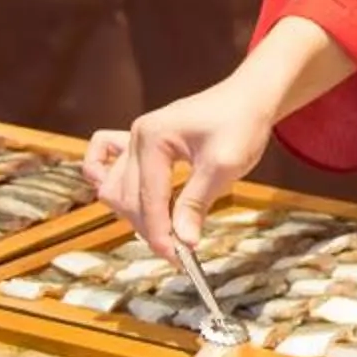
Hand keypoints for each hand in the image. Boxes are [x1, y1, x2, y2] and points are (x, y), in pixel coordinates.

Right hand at [84, 80, 279, 258]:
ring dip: (135, 214)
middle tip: (180, 250)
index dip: (161, 232)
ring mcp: (134, 138)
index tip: (178, 258)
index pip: (148, 198)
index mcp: (153, 138)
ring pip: (115, 189)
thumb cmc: (241, 123)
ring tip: (168, 231)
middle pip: (127, 198)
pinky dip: (109, 183)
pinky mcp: (140, 142)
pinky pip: (105, 162)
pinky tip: (125, 201)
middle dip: (150, 227)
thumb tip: (183, 241)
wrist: (250, 98)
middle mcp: (136, 137)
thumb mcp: (225, 166)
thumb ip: (197, 203)